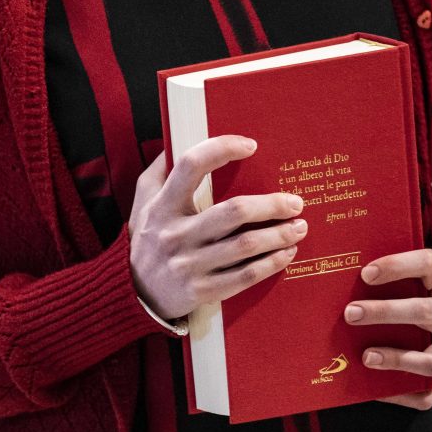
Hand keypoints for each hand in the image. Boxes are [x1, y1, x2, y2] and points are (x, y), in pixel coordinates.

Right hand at [128, 135, 306, 319]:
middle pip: (234, 211)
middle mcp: (174, 234)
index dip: (222, 148)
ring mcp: (188, 265)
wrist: (133, 295)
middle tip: (295, 202)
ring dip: (279, 234)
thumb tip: (179, 136)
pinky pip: (244, 276)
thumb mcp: (142, 203)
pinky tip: (287, 253)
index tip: (250, 145)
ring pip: (245, 245)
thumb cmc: (146, 240)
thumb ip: (159, 171)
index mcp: (162, 206)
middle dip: (271, 205)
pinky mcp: (201, 291)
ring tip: (298, 226)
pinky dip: (271, 263)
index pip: (191, 165)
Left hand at [343, 249, 431, 409]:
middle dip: (384, 313)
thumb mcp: (420, 273)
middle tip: (350, 313)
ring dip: (396, 359)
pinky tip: (375, 389)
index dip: (397, 267)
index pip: (427, 265)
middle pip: (424, 312)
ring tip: (365, 357)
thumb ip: (391, 273)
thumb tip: (340, 276)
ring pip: (431, 359)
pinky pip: (427, 392)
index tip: (365, 273)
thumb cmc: (425, 290)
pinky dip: (400, 394)